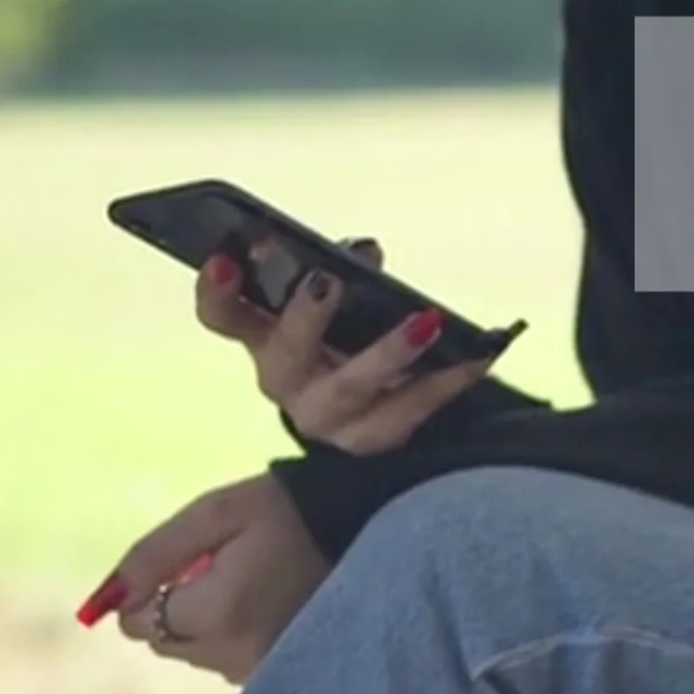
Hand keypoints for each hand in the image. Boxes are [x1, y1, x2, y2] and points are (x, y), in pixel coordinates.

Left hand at [92, 475, 330, 685]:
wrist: (367, 527)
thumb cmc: (286, 511)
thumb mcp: (214, 513)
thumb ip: (152, 555)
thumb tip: (103, 601)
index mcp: (216, 612)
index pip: (137, 624)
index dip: (155, 588)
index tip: (193, 562)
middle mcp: (234, 654)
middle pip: (165, 641)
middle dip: (181, 605)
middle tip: (228, 567)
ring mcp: (260, 670)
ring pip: (197, 653)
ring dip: (210, 622)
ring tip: (256, 583)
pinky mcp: (279, 674)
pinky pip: (230, 660)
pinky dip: (238, 635)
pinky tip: (273, 603)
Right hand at [195, 236, 496, 454]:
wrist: (377, 410)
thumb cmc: (348, 334)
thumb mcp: (337, 301)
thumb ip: (342, 271)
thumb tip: (364, 252)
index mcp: (263, 338)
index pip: (223, 316)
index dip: (217, 291)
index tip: (226, 258)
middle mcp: (286, 382)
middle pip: (284, 356)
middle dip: (303, 317)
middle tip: (326, 278)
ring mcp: (326, 419)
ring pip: (347, 390)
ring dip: (386, 353)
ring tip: (426, 321)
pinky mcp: (370, 441)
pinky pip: (408, 412)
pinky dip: (444, 381)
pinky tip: (476, 357)